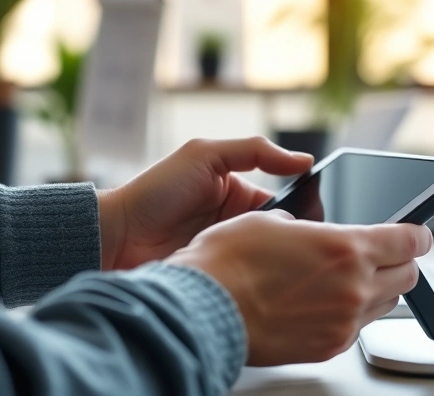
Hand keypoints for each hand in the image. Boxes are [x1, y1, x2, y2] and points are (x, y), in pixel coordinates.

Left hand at [98, 137, 312, 269]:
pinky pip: (246, 280)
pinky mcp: (218, 278)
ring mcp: (228, 253)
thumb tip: (303, 160)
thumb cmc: (156, 191)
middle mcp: (236, 225)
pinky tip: (265, 282)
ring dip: (275, 262)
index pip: (285, 205)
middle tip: (305, 248)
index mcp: (239, 194)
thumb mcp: (205, 155)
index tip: (317, 221)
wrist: (116, 236)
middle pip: (279, 235)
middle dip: (292, 241)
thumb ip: (254, 151)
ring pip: (267, 260)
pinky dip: (256, 280)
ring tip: (288, 266)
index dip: (303, 212)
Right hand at [166, 210, 431, 365]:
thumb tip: (311, 229)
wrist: (203, 309)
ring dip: (377, 289)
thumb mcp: (271, 220)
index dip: (418, 234)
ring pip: (385, 306)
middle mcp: (354, 288)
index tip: (418, 233)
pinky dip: (351, 313)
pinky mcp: (328, 347)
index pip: (409, 241)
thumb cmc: (228, 263)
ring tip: (349, 279)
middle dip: (402, 262)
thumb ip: (308, 226)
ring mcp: (343, 323)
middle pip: (407, 277)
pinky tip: (326, 303)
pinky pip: (356, 328)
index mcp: (347, 249)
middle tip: (387, 255)